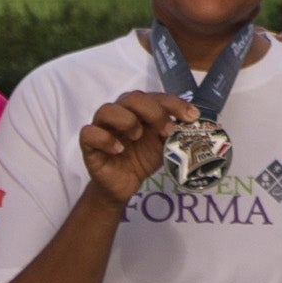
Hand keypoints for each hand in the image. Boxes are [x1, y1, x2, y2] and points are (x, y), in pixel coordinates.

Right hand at [76, 90, 186, 210]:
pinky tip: (118, 149)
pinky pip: (89, 133)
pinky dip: (105, 139)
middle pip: (132, 98)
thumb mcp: (162, 146)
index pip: (156, 97)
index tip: (192, 116)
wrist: (123, 185)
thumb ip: (173, 133)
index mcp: (139, 110)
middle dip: (153, 111)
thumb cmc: (142, 159)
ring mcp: (102, 127)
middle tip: (165, 130)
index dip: (174, 104)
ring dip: (126, 120)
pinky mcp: (88, 144)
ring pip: (106, 109)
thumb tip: (192, 124)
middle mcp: (120, 112)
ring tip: (137, 136)